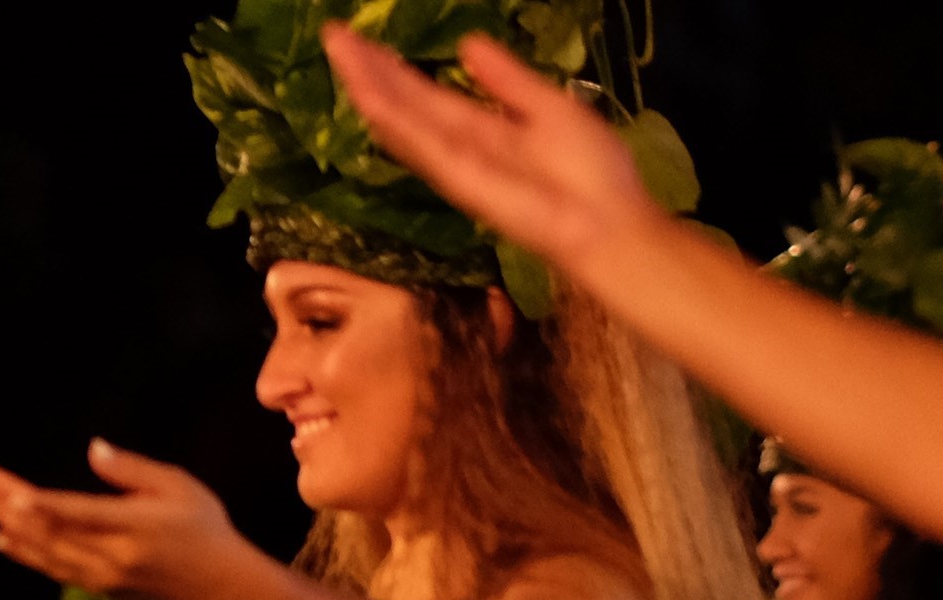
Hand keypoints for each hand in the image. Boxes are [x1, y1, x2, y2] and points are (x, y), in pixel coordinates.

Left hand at [0, 447, 266, 599]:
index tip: (5, 491)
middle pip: (46, 529)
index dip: (38, 506)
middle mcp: (112, 559)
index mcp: (134, 529)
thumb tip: (92, 450)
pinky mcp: (99, 589)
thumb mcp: (179, 486)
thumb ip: (132, 470)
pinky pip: (52, 568)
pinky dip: (23, 551)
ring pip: (42, 550)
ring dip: (3, 522)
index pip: (76, 515)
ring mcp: (102, 578)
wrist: (220, 589)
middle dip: (1, 502)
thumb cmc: (203, 527)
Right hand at [321, 26, 659, 272]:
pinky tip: (368, 96)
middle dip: (368, 70)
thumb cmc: (591, 173)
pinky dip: (394, 121)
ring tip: (339, 53)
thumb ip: (507, 80)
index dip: (393, 67)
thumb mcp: (550, 107)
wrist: (609, 222)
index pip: (426, 94)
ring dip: (368, 87)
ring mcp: (455, 163)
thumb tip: (467, 43)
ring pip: (402, 120)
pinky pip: (422, 144)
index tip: (359, 39)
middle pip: (404, 104)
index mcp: (482, 128)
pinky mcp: (461, 179)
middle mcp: (459, 145)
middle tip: (333, 35)